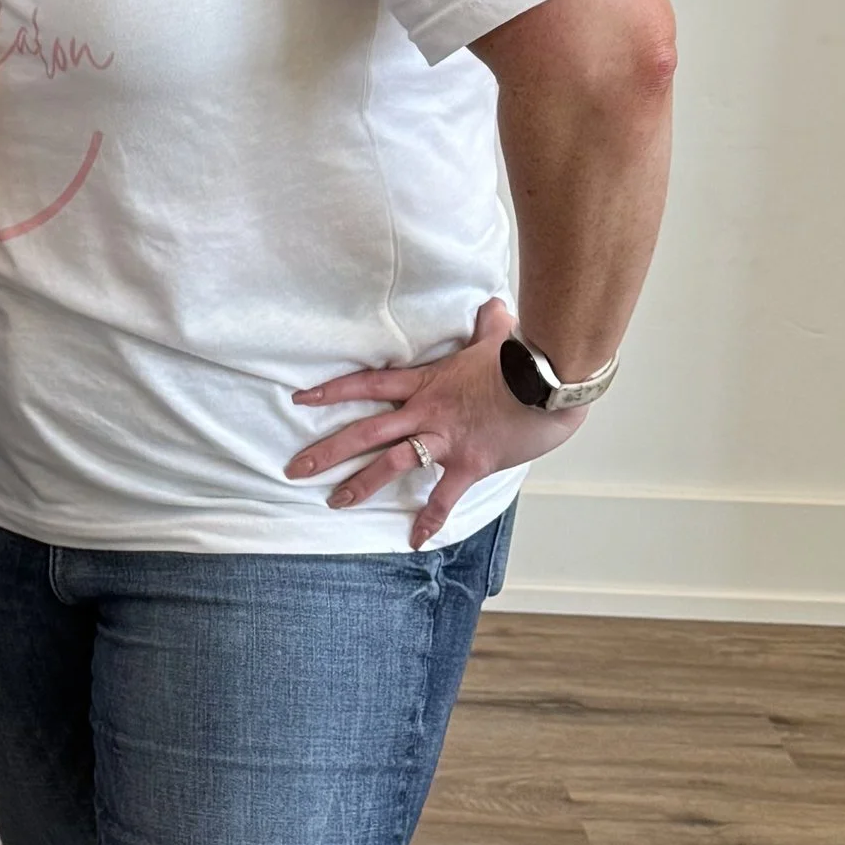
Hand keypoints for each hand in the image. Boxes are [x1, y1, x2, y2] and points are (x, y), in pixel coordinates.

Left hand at [286, 296, 581, 550]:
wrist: (549, 384)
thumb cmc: (524, 361)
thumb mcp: (499, 338)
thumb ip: (488, 324)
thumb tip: (493, 305)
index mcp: (425, 383)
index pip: (367, 384)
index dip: (332, 391)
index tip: (301, 400)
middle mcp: (426, 412)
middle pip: (365, 431)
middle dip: (327, 451)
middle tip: (295, 469)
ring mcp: (445, 439)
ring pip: (391, 464)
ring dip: (360, 484)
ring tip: (334, 502)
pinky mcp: (469, 463)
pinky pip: (444, 496)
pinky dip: (431, 519)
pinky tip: (416, 540)